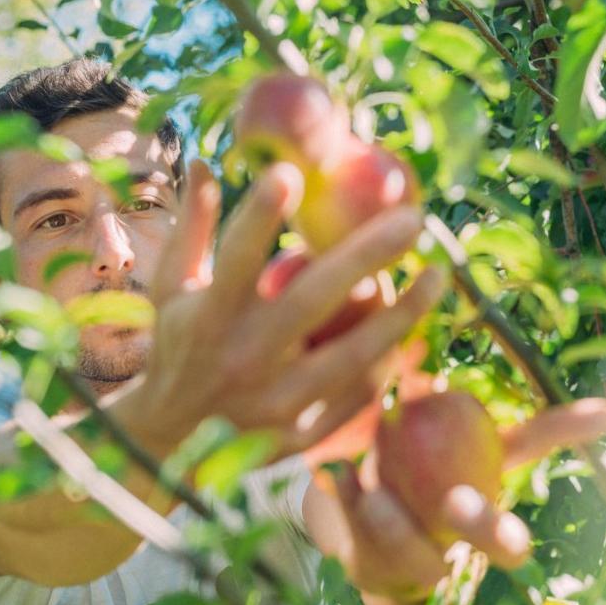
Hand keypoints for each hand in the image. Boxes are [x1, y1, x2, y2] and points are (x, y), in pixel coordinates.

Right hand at [127, 160, 445, 458]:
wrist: (168, 443)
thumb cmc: (177, 347)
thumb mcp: (171, 289)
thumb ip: (192, 228)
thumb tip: (204, 161)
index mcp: (205, 318)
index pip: (234, 260)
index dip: (258, 217)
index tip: (289, 173)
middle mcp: (241, 359)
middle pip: (311, 302)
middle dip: (364, 257)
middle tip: (411, 219)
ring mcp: (271, 403)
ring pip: (349, 358)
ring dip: (399, 317)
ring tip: (437, 277)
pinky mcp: (296, 438)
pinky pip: (353, 398)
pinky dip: (381, 366)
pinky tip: (407, 335)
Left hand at [306, 398, 605, 604]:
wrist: (351, 523)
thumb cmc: (398, 463)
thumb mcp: (418, 422)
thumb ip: (439, 389)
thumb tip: (456, 323)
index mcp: (487, 481)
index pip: (535, 449)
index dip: (569, 430)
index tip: (605, 410)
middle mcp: (471, 537)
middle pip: (504, 545)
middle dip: (486, 525)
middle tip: (455, 500)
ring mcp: (429, 566)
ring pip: (425, 562)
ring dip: (397, 525)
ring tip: (367, 485)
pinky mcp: (379, 579)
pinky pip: (365, 553)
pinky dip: (348, 514)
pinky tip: (335, 478)